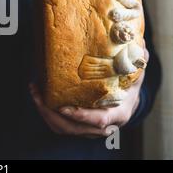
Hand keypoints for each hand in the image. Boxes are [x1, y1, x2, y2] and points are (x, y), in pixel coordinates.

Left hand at [30, 46, 148, 137]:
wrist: (126, 103)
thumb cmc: (128, 89)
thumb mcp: (135, 76)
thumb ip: (135, 62)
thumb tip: (138, 43)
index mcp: (117, 114)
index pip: (98, 121)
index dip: (82, 116)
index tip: (65, 108)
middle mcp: (101, 127)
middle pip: (73, 128)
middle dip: (52, 114)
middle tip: (38, 94)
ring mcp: (87, 129)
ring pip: (61, 128)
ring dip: (44, 112)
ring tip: (34, 91)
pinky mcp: (77, 127)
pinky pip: (57, 125)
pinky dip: (45, 113)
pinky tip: (37, 95)